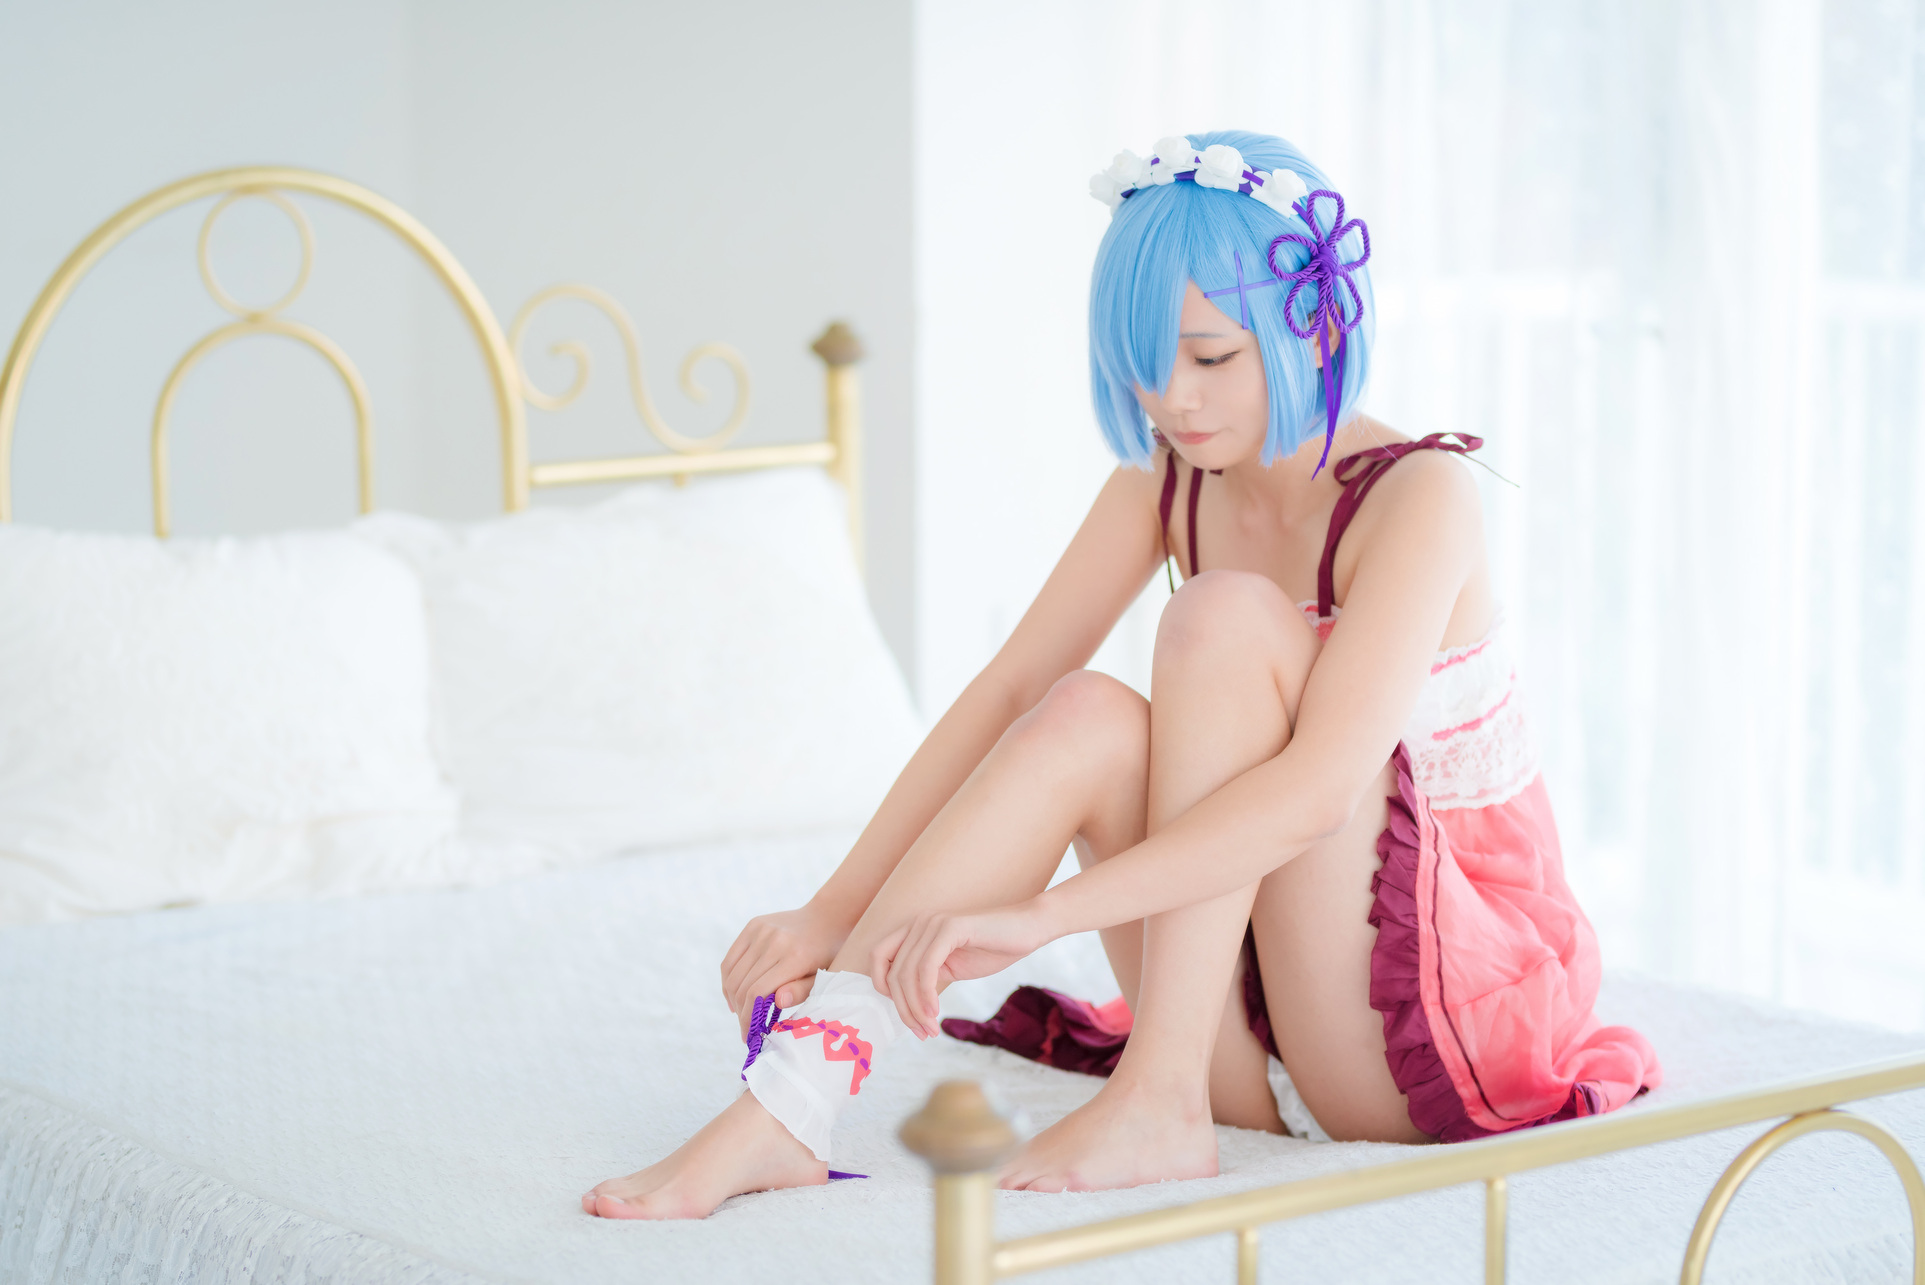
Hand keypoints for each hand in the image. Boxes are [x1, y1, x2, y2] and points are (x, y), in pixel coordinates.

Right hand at [720, 905, 845, 1035]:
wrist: (828, 918)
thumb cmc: (830, 955)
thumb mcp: (825, 977)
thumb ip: (801, 991)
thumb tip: (777, 1001)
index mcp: (794, 956)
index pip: (758, 993)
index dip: (749, 1019)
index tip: (750, 1038)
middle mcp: (774, 941)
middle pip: (743, 985)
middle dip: (741, 1013)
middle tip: (746, 1031)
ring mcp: (761, 931)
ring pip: (732, 974)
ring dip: (732, 999)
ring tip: (741, 1014)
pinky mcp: (753, 926)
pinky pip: (730, 959)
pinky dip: (728, 980)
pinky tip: (734, 996)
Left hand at [869, 903, 1052, 1039]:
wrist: (1027, 930)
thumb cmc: (992, 949)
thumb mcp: (951, 966)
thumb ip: (926, 976)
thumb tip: (903, 1002)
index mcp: (915, 930)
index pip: (878, 958)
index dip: (882, 989)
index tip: (906, 1014)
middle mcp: (919, 923)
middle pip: (892, 974)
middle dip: (904, 1009)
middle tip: (922, 1033)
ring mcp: (933, 923)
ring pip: (906, 975)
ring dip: (916, 1009)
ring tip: (930, 1029)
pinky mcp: (950, 928)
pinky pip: (926, 968)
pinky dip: (926, 995)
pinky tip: (936, 1012)